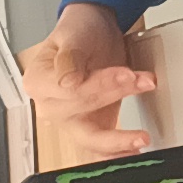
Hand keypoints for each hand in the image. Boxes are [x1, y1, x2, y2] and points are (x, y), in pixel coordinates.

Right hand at [22, 5, 157, 156]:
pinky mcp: (92, 125)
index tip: (124, 73)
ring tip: (140, 138)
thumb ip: (69, 57)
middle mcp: (52, 106)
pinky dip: (117, 151)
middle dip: (115, 96)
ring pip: (90, 139)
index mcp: (39, 82)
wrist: (95, 31)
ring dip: (117, 140)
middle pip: (82, 111)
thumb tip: (68, 82)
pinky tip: (133, 152)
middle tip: (143, 82)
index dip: (99, 83)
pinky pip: (101, 147)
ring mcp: (71, 119)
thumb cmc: (79, 30)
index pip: (69, 91)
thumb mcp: (72, 34)